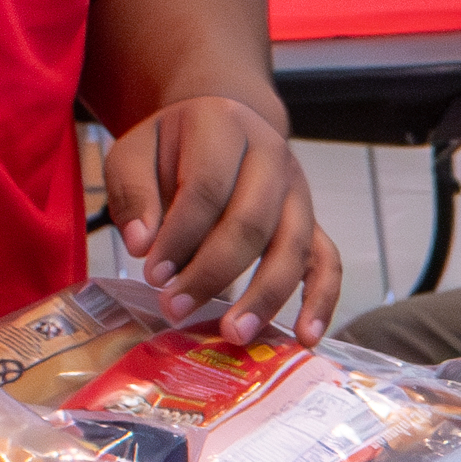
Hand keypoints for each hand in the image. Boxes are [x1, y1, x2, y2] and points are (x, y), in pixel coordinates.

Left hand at [105, 96, 343, 336]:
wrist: (218, 130)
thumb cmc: (171, 149)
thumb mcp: (134, 153)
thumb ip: (133, 192)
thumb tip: (144, 245)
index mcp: (224, 126)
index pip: (206, 187)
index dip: (179, 235)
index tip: (152, 275)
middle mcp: (272, 154)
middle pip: (252, 221)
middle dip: (213, 272)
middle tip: (176, 309)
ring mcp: (298, 190)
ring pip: (293, 246)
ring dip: (264, 295)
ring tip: (235, 334)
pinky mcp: (312, 221)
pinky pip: (327, 260)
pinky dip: (322, 299)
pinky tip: (305, 335)